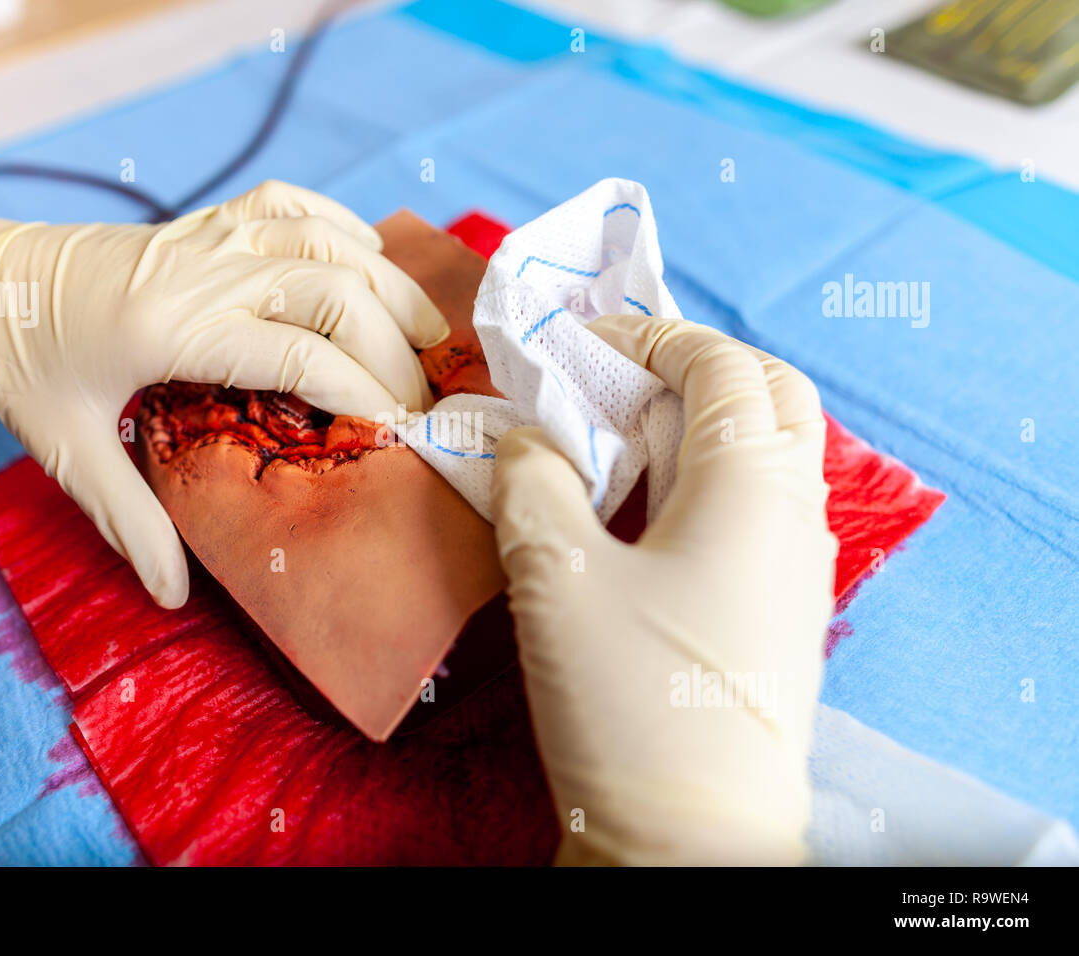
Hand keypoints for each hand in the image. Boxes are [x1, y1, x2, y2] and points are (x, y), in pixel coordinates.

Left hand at [0, 180, 447, 607]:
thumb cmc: (23, 366)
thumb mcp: (65, 449)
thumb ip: (128, 521)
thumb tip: (174, 595)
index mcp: (172, 330)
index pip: (300, 356)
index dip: (366, 394)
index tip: (405, 435)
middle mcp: (203, 273)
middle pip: (335, 292)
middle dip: (396, 349)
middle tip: (422, 404)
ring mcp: (208, 236)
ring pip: (327, 241)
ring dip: (389, 287)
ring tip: (428, 338)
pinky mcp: (206, 220)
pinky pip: (293, 205)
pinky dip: (344, 228)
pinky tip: (369, 262)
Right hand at [491, 315, 836, 864]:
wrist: (691, 842)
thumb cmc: (628, 700)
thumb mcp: (556, 575)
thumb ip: (533, 481)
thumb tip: (530, 438)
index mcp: (754, 481)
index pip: (720, 359)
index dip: (646, 335)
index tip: (573, 348)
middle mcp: (793, 510)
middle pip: (764, 393)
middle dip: (685, 370)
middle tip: (606, 388)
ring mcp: (795, 563)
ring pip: (759, 453)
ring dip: (688, 429)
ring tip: (607, 451)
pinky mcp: (776, 609)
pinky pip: (748, 510)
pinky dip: (693, 484)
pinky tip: (630, 519)